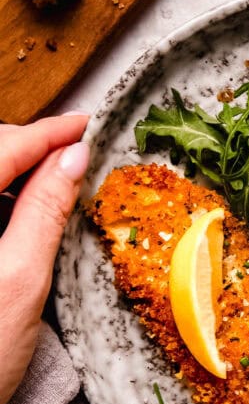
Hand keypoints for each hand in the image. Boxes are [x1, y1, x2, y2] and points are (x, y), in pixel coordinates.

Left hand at [0, 114, 89, 403]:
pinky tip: (22, 214)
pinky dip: (0, 201)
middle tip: (77, 153)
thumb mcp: (22, 278)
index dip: (47, 133)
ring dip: (15, 174)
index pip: (0, 149)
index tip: (84, 125)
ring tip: (56, 184)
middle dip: (29, 147)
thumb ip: (45, 209)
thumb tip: (73, 158)